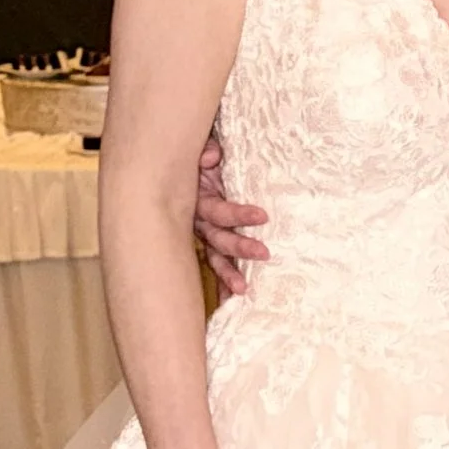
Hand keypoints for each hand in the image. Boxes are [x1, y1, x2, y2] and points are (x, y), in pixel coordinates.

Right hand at [194, 132, 268, 295]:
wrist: (184, 159)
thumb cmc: (200, 153)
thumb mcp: (200, 148)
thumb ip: (205, 150)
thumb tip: (211, 157)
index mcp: (197, 198)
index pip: (218, 210)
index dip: (238, 214)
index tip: (263, 216)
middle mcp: (197, 219)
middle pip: (217, 238)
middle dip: (239, 247)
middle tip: (264, 253)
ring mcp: (203, 231)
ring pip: (214, 255)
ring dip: (227, 273)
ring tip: (242, 291)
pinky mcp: (209, 238)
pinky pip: (215, 262)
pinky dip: (221, 281)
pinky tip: (229, 300)